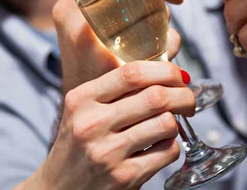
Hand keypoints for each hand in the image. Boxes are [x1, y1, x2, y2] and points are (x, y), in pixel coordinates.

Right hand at [37, 61, 193, 189]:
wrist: (58, 187)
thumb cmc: (78, 142)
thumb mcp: (83, 108)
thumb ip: (114, 88)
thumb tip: (167, 69)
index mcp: (81, 99)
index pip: (132, 73)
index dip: (164, 69)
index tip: (177, 74)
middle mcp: (92, 124)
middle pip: (155, 96)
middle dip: (182, 95)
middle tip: (187, 99)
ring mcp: (108, 152)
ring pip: (166, 124)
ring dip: (177, 122)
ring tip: (170, 123)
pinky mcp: (124, 177)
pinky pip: (168, 152)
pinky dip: (173, 146)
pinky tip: (161, 145)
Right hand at [53, 0, 183, 93]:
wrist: (86, 124)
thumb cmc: (92, 69)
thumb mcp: (87, 29)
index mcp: (67, 6)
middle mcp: (77, 22)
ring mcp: (98, 47)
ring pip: (156, 10)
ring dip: (169, 17)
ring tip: (163, 33)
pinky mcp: (122, 71)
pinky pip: (167, 43)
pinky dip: (174, 45)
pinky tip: (166, 55)